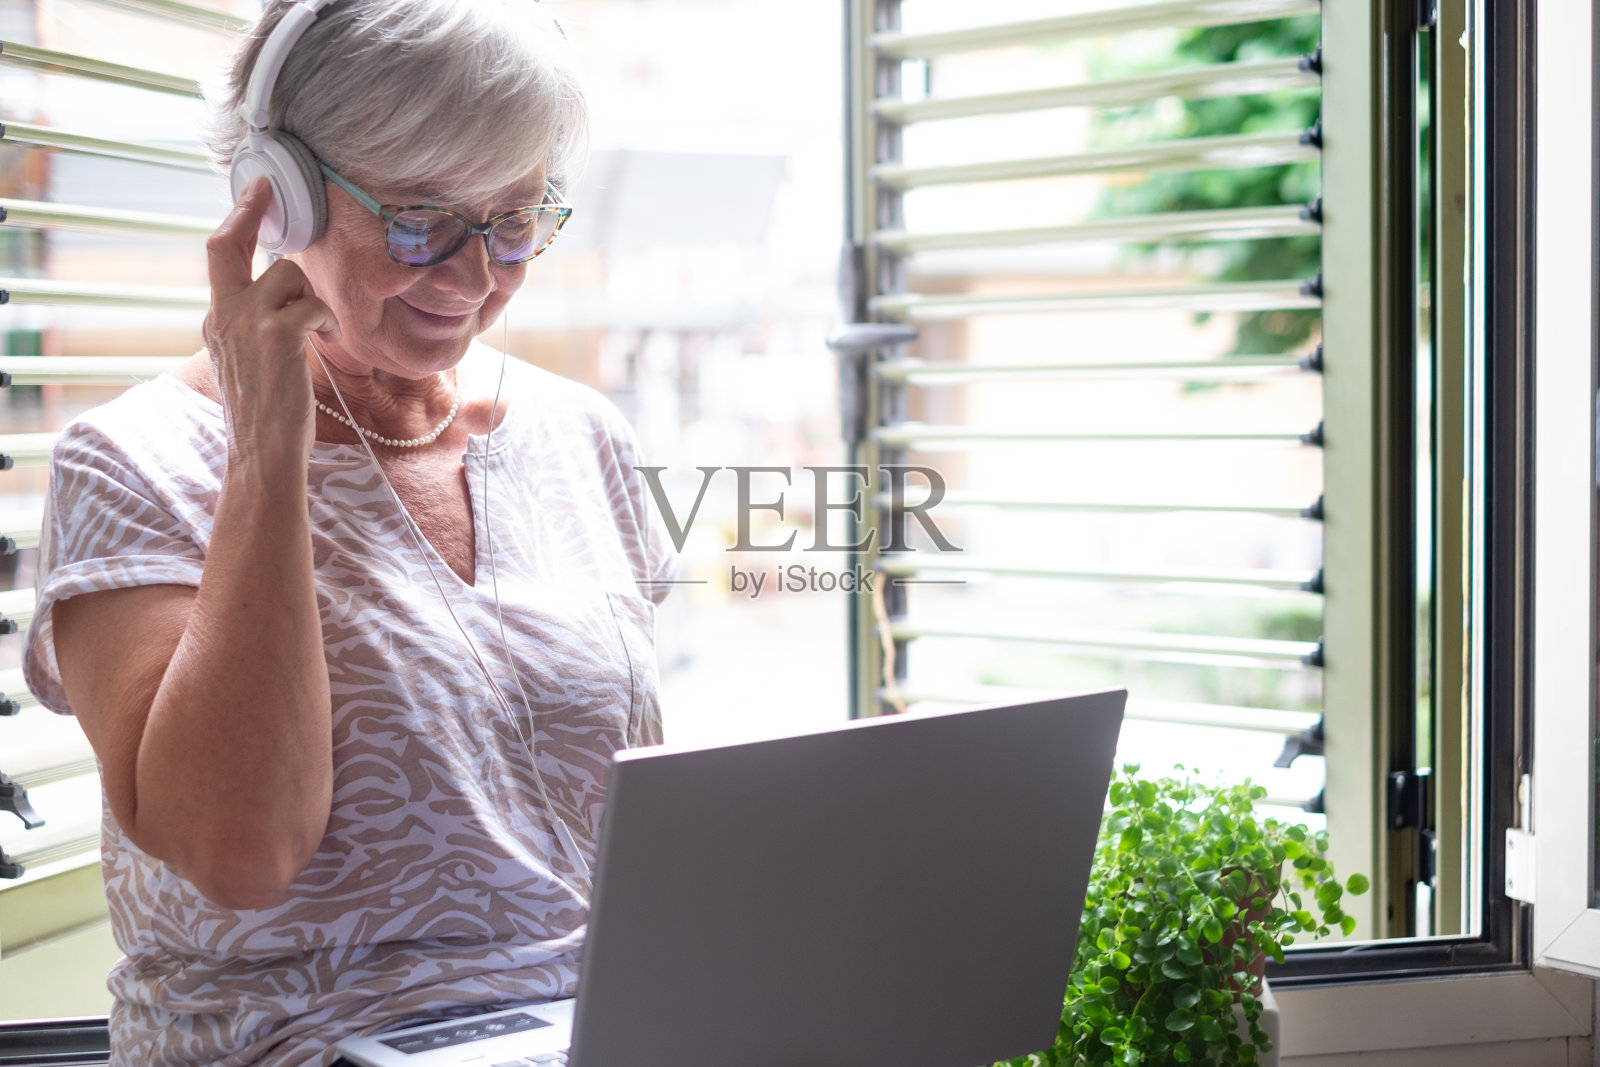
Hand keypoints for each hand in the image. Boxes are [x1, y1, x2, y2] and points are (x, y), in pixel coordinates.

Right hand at [202, 177, 340, 463]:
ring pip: (288, 274)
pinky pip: (314, 304)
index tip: (252, 195)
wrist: (264, 454)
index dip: (235, 222)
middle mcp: (223, 315)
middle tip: (265, 190)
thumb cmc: (267, 416)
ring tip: (320, 331)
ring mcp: (248, 322)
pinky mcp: (278, 334)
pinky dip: (328, 320)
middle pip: (226, 245)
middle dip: (247, 211)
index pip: (219, 259)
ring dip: (312, 297)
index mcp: (217, 321)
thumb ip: (253, 328)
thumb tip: (285, 303)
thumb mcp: (248, 363)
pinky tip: (328, 343)